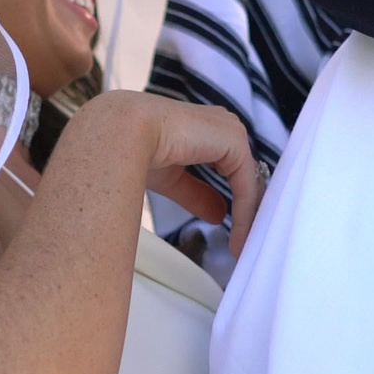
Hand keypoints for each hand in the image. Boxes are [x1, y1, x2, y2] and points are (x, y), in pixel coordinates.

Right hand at [98, 92, 262, 255]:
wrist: (124, 133)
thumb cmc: (135, 150)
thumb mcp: (172, 179)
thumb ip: (196, 193)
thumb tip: (218, 214)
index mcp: (208, 129)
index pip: (234, 169)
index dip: (237, 202)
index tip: (234, 233)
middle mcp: (223, 125)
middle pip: (246, 175)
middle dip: (248, 210)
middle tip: (244, 244)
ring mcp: (231, 131)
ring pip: (249, 181)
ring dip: (249, 216)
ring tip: (243, 247)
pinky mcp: (235, 141)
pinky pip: (246, 185)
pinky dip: (244, 214)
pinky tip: (238, 238)